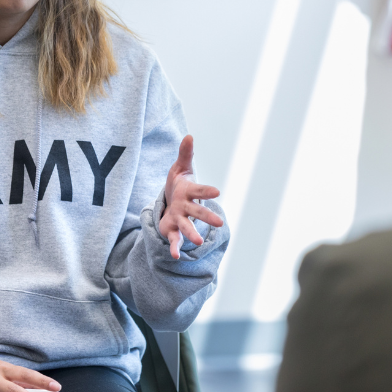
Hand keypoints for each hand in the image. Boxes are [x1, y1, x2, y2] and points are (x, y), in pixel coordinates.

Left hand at [160, 135, 223, 259]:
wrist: (171, 202)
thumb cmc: (178, 184)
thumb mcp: (180, 167)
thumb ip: (185, 154)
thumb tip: (189, 136)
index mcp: (190, 191)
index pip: (199, 190)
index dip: (207, 191)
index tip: (217, 192)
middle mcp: (188, 207)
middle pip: (198, 211)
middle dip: (207, 216)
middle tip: (219, 223)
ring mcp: (181, 219)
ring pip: (187, 227)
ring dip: (192, 233)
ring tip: (199, 241)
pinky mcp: (172, 229)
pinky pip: (174, 239)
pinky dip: (175, 247)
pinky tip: (175, 255)